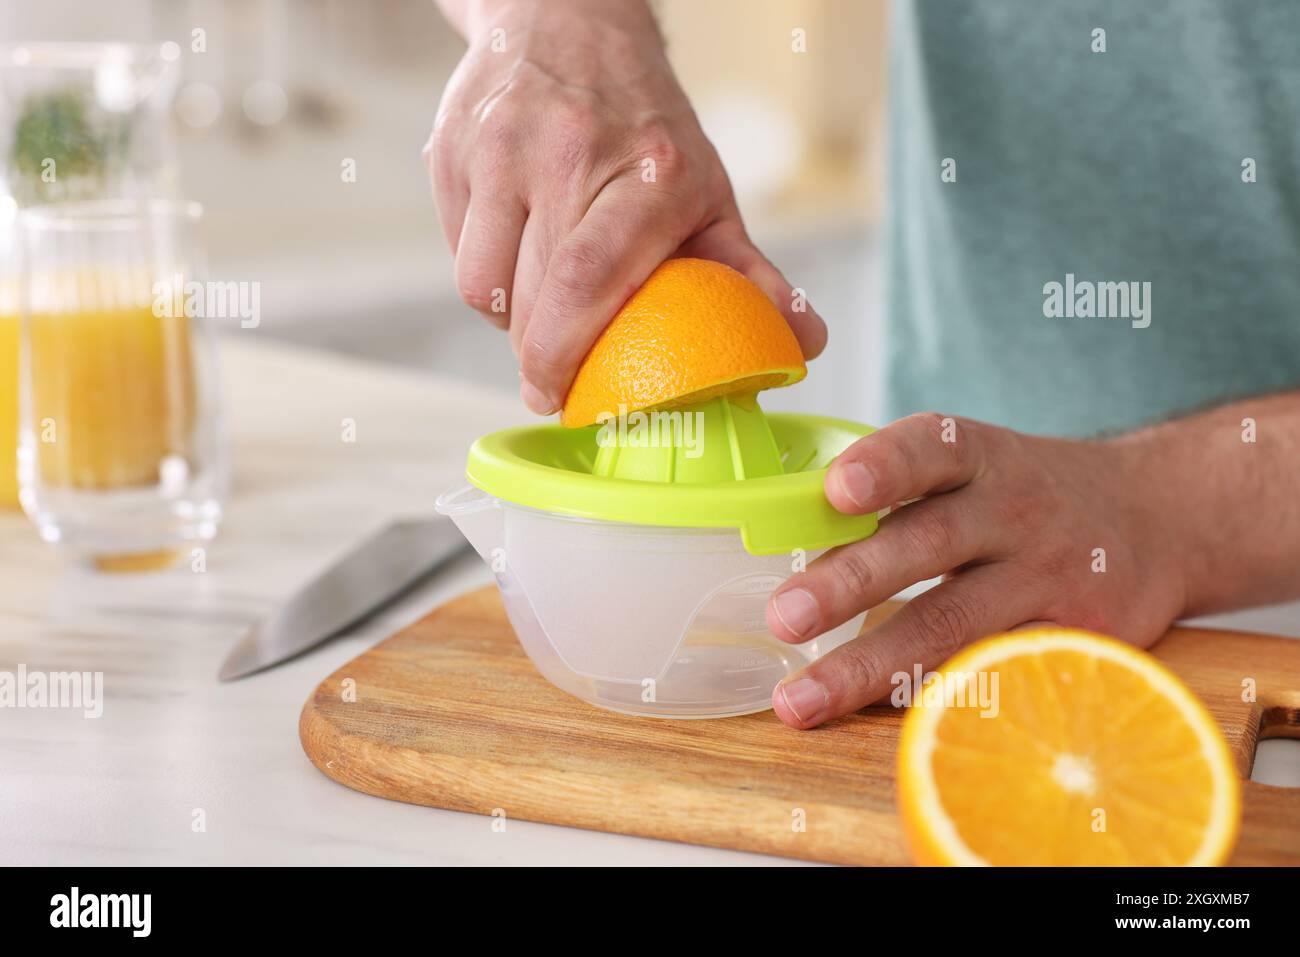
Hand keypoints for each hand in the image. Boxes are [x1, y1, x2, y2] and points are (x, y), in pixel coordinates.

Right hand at [425, 0, 825, 413]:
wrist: (568, 22)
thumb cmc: (644, 126)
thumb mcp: (707, 188)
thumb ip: (748, 273)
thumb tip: (805, 346)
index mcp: (649, 171)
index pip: (588, 279)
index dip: (563, 354)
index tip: (559, 397)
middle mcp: (570, 152)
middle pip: (530, 298)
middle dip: (538, 352)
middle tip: (555, 368)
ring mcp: (500, 147)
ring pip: (481, 285)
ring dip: (507, 317)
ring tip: (539, 301)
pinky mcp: (451, 150)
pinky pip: (456, 252)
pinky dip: (483, 275)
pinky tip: (513, 251)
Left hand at [766, 413, 1189, 728]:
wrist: (1157, 518)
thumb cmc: (1026, 496)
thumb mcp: (978, 467)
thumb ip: (901, 496)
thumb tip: (784, 531)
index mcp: (978, 457)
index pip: (929, 449)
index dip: (884, 465)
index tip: (836, 490)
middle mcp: (1014, 509)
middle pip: (926, 544)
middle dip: (850, 582)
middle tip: (783, 616)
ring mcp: (1048, 575)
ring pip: (953, 624)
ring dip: (869, 664)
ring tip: (802, 698)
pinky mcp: (1075, 636)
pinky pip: (996, 674)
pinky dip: (939, 702)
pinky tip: (882, 729)